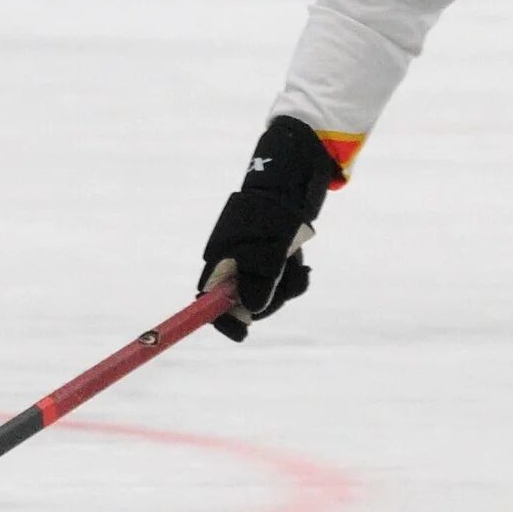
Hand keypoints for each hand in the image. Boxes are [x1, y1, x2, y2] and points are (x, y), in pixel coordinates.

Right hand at [199, 115, 339, 339]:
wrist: (293, 179)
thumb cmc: (275, 214)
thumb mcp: (270, 249)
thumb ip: (260, 281)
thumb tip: (251, 311)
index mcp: (221, 262)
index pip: (211, 301)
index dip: (223, 320)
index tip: (242, 333)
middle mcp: (233, 263)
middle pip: (243, 302)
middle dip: (269, 299)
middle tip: (285, 285)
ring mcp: (253, 259)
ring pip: (268, 291)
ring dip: (285, 285)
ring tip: (294, 262)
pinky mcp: (271, 254)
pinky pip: (281, 278)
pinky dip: (293, 274)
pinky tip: (301, 262)